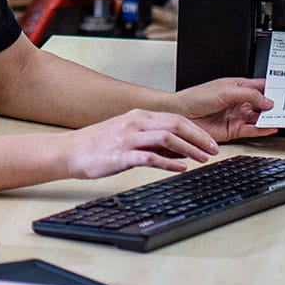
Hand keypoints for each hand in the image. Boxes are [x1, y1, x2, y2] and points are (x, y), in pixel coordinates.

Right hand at [61, 109, 221, 177]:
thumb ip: (154, 140)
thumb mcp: (129, 136)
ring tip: (202, 159)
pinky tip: (180, 168)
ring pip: (166, 137)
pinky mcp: (121, 155)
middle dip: (199, 138)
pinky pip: (150, 157)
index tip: (211, 143)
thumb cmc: (99, 144)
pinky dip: (169, 162)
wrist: (70, 151)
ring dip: (188, 149)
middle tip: (213, 150)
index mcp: (139, 116)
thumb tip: (181, 149)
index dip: (197, 131)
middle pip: (176, 124)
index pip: (176, 118)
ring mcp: (128, 138)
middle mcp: (136, 123)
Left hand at [174, 77, 277, 142]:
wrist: (180, 115)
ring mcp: (237, 116)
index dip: (274, 88)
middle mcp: (239, 101)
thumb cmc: (195, 97)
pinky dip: (263, 130)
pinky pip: (252, 130)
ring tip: (283, 117)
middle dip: (275, 105)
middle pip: (263, 103)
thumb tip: (268, 101)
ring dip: (270, 118)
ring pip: (259, 117)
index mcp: (237, 86)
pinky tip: (271, 127)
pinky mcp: (233, 130)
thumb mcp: (226, 90)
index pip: (261, 87)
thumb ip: (249, 95)